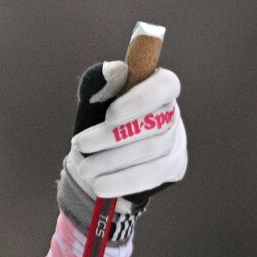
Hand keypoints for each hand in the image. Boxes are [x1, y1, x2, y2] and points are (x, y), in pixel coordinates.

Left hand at [57, 61, 187, 239]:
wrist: (97, 162)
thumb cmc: (95, 124)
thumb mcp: (91, 103)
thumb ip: (98, 85)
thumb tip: (115, 70)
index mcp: (157, 88)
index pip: (165, 85)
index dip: (140, 99)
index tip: (109, 116)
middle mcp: (172, 112)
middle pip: (153, 122)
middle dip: (112, 136)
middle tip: (80, 145)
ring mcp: (177, 140)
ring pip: (151, 150)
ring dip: (112, 161)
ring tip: (84, 168)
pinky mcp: (174, 166)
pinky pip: (153, 174)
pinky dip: (124, 180)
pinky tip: (100, 186)